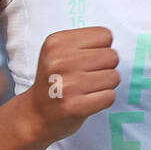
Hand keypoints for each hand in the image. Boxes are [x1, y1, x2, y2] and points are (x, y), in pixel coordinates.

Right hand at [22, 27, 119, 143]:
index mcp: (56, 42)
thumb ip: (84, 42)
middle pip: (112, 56)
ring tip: (87, 88)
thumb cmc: (54, 79)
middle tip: (89, 75)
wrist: (36, 114)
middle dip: (106, 67)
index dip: (101, 48)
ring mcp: (68, 85)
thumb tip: (112, 43)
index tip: (87, 59)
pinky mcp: (76, 106)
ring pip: (114, 77)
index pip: (105, 35)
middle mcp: (60, 61)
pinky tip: (87, 100)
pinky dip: (103, 99)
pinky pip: (110, 96)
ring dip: (105, 84)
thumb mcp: (58, 51)